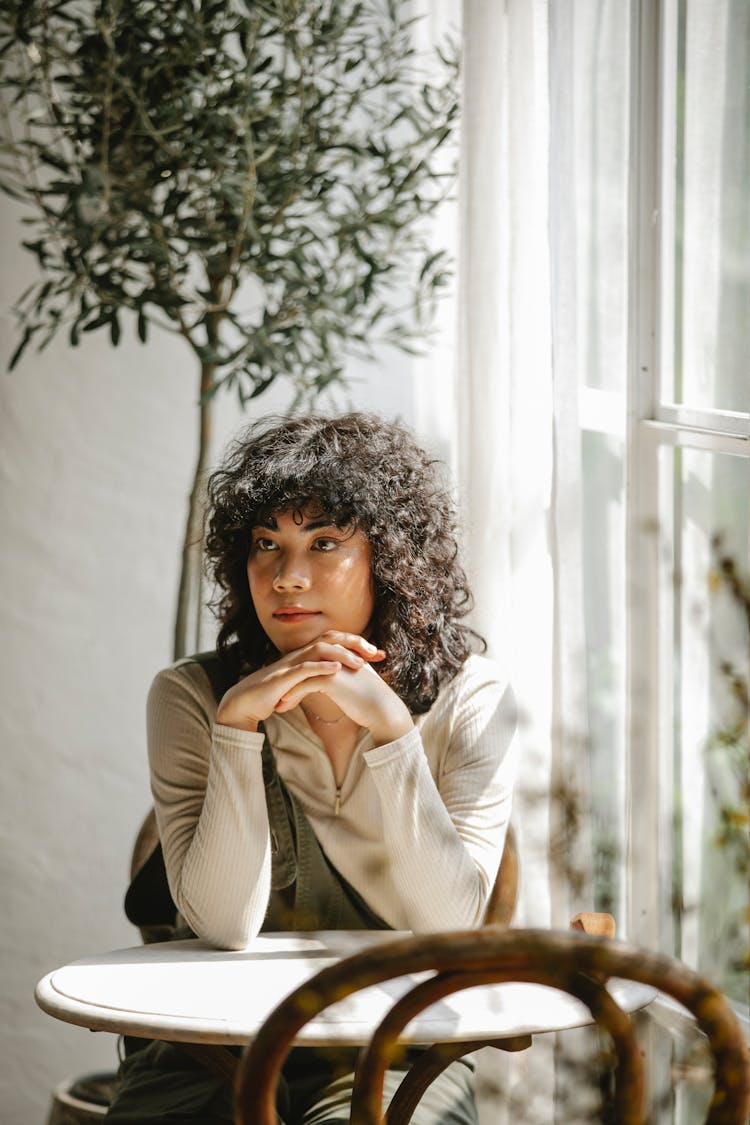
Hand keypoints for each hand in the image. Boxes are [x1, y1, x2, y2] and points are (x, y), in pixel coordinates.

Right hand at [215, 631, 384, 732]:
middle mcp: (299, 654)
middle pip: (330, 638)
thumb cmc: (272, 694)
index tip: (379, 654)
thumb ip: (315, 678)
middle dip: (355, 643)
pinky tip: (336, 670)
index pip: (335, 642)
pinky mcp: (282, 678)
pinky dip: (320, 667)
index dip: (357, 645)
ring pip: (319, 650)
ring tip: (361, 664)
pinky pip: (303, 668)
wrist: (245, 704)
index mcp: (305, 655)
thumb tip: (336, 678)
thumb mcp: (299, 684)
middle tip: (376, 652)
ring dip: (342, 655)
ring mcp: (290, 664)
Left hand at [274, 653, 412, 746]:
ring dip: (287, 689)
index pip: (315, 663)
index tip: (289, 690)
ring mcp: (334, 666)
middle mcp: (338, 657)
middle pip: (306, 666)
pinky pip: (305, 685)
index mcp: (343, 657)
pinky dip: (292, 695)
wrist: (383, 710)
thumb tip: (341, 687)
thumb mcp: (358, 685)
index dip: (301, 677)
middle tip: (278, 694)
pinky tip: (283, 705)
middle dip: (290, 681)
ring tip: (278, 704)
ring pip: (302, 675)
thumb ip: (348, 680)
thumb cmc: (373, 702)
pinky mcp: (331, 679)